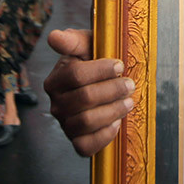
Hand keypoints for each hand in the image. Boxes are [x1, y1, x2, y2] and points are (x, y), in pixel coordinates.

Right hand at [44, 29, 133, 156]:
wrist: (103, 85)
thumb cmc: (95, 62)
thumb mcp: (87, 46)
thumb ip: (72, 41)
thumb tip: (54, 36)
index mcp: (55, 80)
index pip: (75, 75)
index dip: (100, 70)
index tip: (120, 65)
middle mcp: (56, 104)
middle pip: (83, 98)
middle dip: (112, 91)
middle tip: (129, 85)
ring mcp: (65, 124)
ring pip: (86, 122)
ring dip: (112, 111)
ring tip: (128, 101)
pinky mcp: (76, 141)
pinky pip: (86, 146)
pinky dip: (104, 135)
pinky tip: (117, 122)